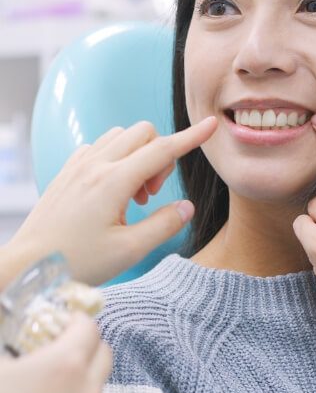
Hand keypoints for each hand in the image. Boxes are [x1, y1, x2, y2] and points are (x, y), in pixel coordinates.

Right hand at [0, 313, 111, 392]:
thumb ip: (13, 340)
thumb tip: (22, 331)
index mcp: (65, 366)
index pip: (90, 328)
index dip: (75, 320)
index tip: (62, 322)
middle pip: (104, 353)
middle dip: (86, 344)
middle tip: (62, 346)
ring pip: (98, 384)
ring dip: (83, 375)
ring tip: (52, 381)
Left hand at [3, 117, 217, 285]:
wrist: (27, 267)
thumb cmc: (77, 262)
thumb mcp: (129, 250)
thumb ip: (164, 224)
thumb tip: (187, 207)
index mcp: (113, 182)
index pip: (163, 150)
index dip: (191, 138)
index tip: (211, 125)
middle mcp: (95, 165)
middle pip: (143, 133)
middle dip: (160, 156)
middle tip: (151, 195)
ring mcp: (78, 165)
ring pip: (121, 137)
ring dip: (138, 156)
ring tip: (132, 195)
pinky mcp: (67, 172)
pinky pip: (100, 147)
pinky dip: (117, 158)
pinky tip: (112, 190)